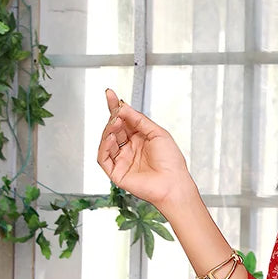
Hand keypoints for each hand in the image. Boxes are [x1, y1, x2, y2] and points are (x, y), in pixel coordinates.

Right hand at [97, 86, 193, 211]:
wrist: (174, 184)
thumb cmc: (172, 162)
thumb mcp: (157, 133)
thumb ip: (139, 119)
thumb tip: (123, 107)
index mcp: (140, 138)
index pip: (123, 120)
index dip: (115, 107)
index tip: (110, 94)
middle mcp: (130, 149)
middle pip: (113, 129)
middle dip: (113, 118)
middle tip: (116, 112)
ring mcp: (122, 160)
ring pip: (106, 142)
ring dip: (108, 130)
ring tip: (115, 123)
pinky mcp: (117, 173)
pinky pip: (103, 158)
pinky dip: (104, 147)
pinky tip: (110, 138)